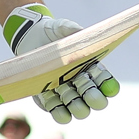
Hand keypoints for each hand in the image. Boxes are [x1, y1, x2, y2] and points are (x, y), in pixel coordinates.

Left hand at [4, 3, 118, 123]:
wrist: (29, 37)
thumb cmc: (52, 32)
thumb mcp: (63, 27)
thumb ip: (72, 29)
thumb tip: (81, 33)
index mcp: (90, 67)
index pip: (105, 81)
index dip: (109, 86)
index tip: (110, 88)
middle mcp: (79, 82)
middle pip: (94, 98)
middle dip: (95, 99)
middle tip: (91, 97)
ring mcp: (63, 91)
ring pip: (76, 108)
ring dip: (78, 109)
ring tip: (75, 106)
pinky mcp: (46, 96)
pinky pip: (54, 109)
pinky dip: (57, 111)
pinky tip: (57, 109)